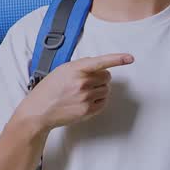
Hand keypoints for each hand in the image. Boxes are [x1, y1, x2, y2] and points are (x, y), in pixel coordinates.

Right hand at [17, 53, 133, 131]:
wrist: (39, 111)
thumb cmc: (48, 90)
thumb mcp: (61, 70)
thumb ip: (80, 65)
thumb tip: (97, 64)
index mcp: (75, 69)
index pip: (100, 61)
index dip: (117, 59)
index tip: (130, 58)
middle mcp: (82, 82)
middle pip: (107, 77)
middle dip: (101, 78)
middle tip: (89, 82)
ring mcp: (85, 97)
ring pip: (106, 90)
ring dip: (100, 89)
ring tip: (84, 93)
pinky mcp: (87, 110)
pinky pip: (104, 102)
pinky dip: (99, 100)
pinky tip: (86, 100)